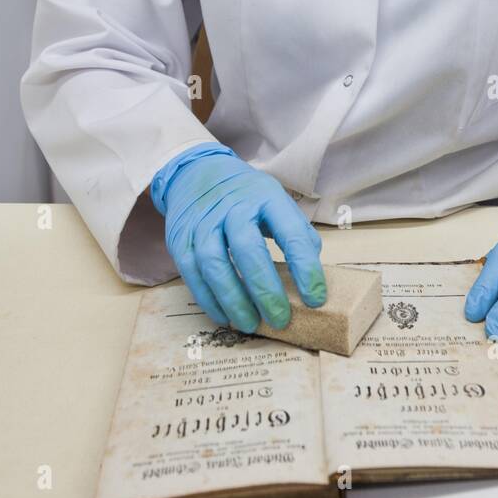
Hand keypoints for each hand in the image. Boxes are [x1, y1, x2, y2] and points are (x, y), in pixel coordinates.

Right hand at [151, 143, 326, 332]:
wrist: (197, 173)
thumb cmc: (246, 195)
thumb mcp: (277, 201)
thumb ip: (297, 233)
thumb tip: (312, 274)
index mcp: (266, 196)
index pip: (291, 233)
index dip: (305, 268)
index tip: (316, 298)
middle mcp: (232, 207)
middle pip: (248, 249)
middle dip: (265, 289)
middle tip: (281, 319)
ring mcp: (203, 222)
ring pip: (215, 264)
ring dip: (234, 299)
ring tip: (251, 324)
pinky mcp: (182, 239)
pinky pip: (192, 274)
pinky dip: (209, 300)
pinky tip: (225, 317)